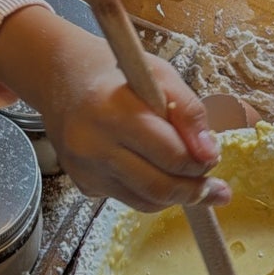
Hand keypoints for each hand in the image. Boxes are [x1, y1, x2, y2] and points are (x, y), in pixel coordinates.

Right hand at [0, 5, 229, 213]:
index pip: (171, 155)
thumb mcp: (159, 75)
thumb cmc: (114, 73)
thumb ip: (189, 112)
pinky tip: (154, 172)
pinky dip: (148, 192)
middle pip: (159, 187)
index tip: (213, 157)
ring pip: (145, 201)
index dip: (201, 162)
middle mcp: (94, 145)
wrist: (60, 77)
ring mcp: (85, 169)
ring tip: (192, 183)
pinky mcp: (82, 183)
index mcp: (115, 112)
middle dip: (194, 189)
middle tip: (212, 186)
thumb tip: (209, 153)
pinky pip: (127, 198)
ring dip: (174, 196)